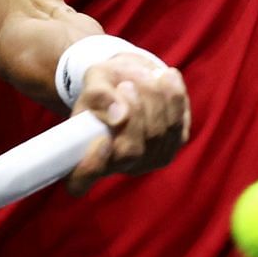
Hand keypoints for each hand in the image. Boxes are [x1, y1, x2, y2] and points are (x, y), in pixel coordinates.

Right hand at [67, 56, 190, 192]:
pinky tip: (168, 77)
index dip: (90, 168)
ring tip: (145, 75)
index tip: (100, 140)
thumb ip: (99, 96)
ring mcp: (146, 160)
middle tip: (127, 84)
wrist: (130, 77)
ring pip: (158, 135)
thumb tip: (119, 116)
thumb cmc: (105, 84)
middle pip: (130, 151)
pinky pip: (178, 125)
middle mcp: (116, 165)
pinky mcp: (172, 146)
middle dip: (134, 112)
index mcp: (84, 154)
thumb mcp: (94, 80)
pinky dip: (175, 98)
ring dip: (154, 99)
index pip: (80, 181)